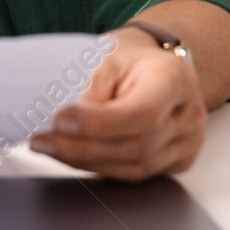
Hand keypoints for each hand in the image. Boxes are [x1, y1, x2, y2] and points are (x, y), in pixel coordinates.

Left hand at [29, 27, 207, 181]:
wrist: (154, 66)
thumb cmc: (129, 57)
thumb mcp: (106, 55)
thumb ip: (89, 86)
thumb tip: (61, 121)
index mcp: (174, 79)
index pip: (140, 113)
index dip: (98, 124)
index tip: (59, 121)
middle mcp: (187, 115)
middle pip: (135, 146)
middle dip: (82, 147)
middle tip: (42, 140)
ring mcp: (186, 143)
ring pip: (133, 167)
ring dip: (85, 160)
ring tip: (49, 147)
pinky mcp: (175, 162)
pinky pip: (135, 174)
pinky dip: (99, 167)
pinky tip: (72, 156)